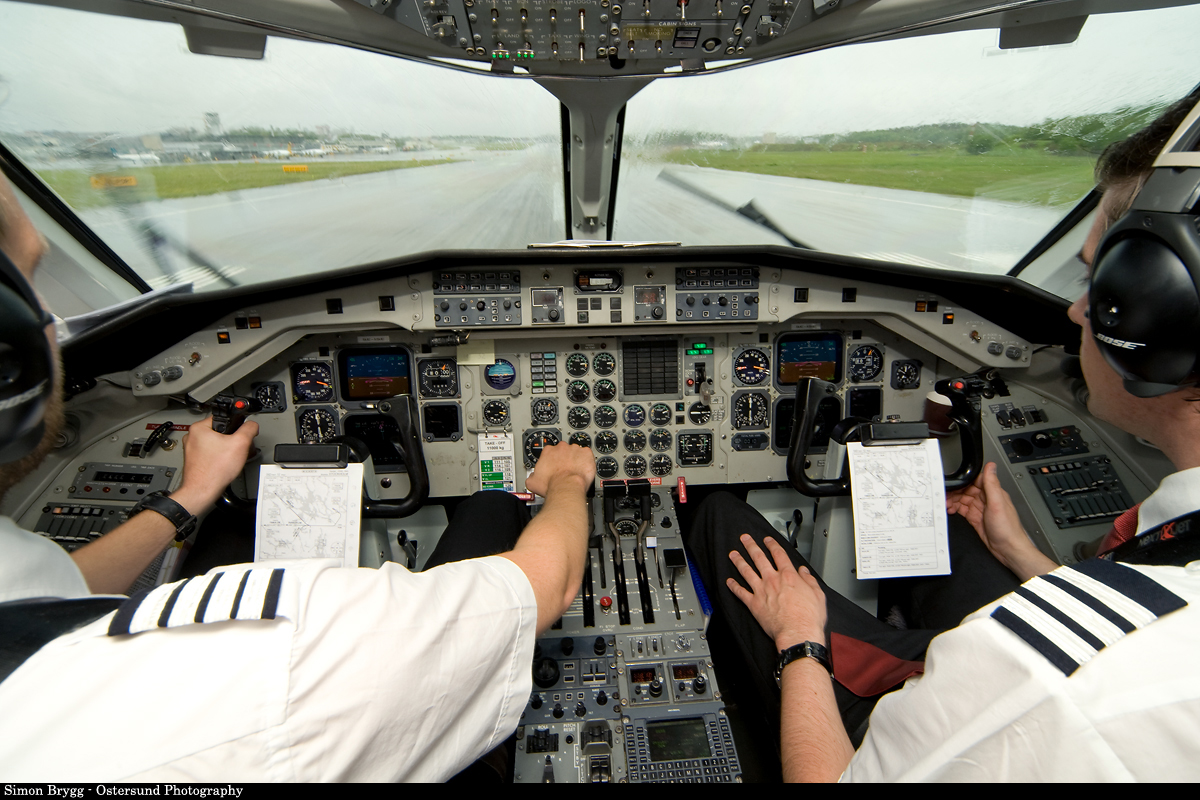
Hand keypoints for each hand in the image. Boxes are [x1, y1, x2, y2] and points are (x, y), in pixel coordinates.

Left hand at [172, 416, 257, 513]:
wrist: (202, 491)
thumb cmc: (214, 470)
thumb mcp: (241, 443)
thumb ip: (249, 429)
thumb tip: (252, 425)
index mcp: (199, 428)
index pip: (223, 417)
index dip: (237, 425)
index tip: (241, 433)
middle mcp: (191, 437)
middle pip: (220, 431)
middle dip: (232, 439)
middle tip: (237, 449)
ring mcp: (191, 450)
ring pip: (215, 443)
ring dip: (226, 449)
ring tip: (230, 459)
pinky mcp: (194, 461)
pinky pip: (210, 454)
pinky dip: (219, 458)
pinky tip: (224, 465)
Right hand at [525, 441, 594, 497]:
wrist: (566, 488)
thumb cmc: (551, 484)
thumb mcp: (532, 482)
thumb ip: (532, 476)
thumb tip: (531, 477)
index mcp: (548, 451)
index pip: (549, 451)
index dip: (552, 459)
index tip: (553, 466)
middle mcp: (561, 448)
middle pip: (563, 450)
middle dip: (564, 458)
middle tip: (564, 469)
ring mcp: (575, 450)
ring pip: (575, 451)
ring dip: (575, 459)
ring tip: (575, 470)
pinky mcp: (586, 453)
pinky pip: (587, 454)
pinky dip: (586, 460)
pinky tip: (583, 468)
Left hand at [726, 534, 826, 650]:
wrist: (797, 632)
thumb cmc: (808, 617)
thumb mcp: (817, 594)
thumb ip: (810, 581)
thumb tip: (805, 572)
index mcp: (788, 576)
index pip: (778, 554)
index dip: (772, 545)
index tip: (767, 540)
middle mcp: (772, 580)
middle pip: (759, 558)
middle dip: (751, 546)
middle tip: (744, 539)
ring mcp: (761, 591)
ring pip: (746, 571)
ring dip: (739, 561)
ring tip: (733, 554)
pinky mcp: (754, 604)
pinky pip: (741, 593)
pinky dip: (734, 586)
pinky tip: (729, 581)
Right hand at [946, 461, 1053, 579]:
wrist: (1008, 549)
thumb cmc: (1007, 529)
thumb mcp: (997, 504)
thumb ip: (992, 484)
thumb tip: (991, 465)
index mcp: (993, 493)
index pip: (975, 481)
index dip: (963, 481)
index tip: (953, 484)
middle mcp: (987, 500)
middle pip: (967, 490)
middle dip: (955, 492)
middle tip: (944, 496)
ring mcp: (981, 510)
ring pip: (963, 500)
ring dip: (953, 501)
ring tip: (945, 504)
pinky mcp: (976, 519)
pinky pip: (963, 510)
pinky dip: (955, 509)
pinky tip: (951, 511)